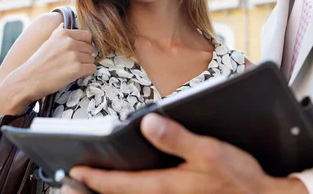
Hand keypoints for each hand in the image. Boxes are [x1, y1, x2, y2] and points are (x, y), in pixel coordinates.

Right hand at [7, 26, 95, 105]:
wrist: (27, 81)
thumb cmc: (37, 63)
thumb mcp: (47, 42)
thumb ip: (58, 33)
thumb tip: (63, 24)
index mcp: (63, 33)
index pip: (87, 36)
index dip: (84, 45)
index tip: (78, 52)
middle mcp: (69, 42)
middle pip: (90, 48)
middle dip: (84, 56)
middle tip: (72, 64)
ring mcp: (73, 55)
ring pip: (91, 59)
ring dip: (84, 65)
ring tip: (70, 70)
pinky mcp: (76, 69)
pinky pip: (92, 69)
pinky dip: (86, 73)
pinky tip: (75, 75)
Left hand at [68, 113, 307, 193]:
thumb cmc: (238, 177)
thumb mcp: (209, 151)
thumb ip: (177, 139)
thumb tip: (146, 125)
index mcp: (167, 185)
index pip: (121, 184)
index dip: (96, 177)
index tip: (74, 169)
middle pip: (123, 192)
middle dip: (98, 185)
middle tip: (76, 176)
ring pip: (136, 193)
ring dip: (115, 186)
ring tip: (98, 174)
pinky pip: (150, 191)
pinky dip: (134, 185)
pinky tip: (135, 174)